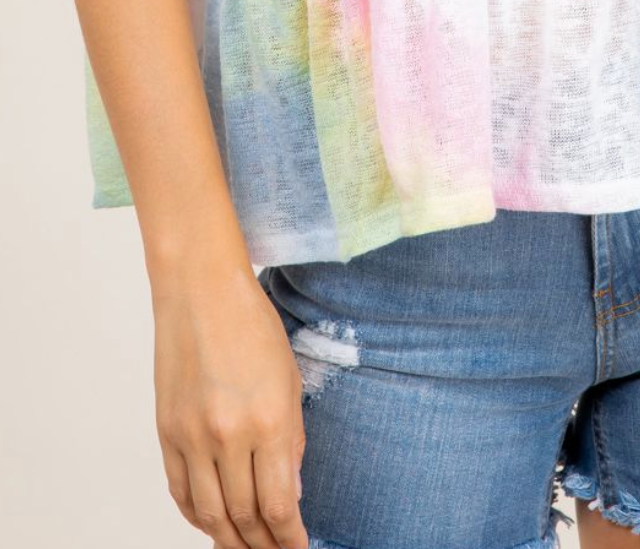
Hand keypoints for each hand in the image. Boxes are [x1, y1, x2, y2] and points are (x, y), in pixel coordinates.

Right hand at [152, 263, 307, 548]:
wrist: (200, 291)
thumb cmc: (252, 325)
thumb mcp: (290, 379)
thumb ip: (292, 441)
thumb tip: (290, 495)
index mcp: (268, 420)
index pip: (278, 504)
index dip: (289, 537)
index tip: (299, 547)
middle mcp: (227, 434)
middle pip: (243, 517)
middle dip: (263, 544)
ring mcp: (191, 436)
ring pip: (209, 514)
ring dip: (230, 540)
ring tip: (247, 548)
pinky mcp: (165, 433)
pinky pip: (180, 491)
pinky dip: (197, 516)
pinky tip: (213, 523)